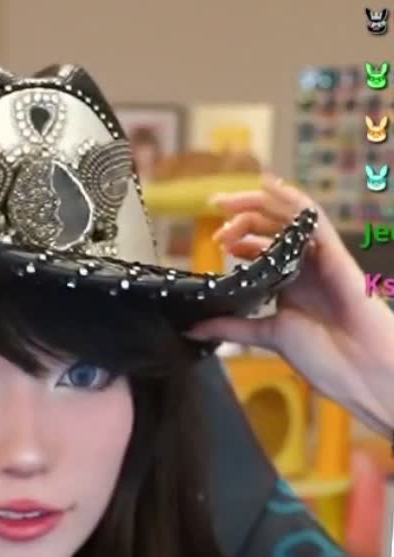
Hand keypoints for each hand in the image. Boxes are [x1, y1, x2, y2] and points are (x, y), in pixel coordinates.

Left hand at [187, 173, 393, 435]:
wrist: (361, 369)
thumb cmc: (326, 356)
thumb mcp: (268, 335)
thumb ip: (232, 327)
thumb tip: (194, 329)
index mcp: (289, 282)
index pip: (261, 247)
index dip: (238, 237)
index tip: (216, 238)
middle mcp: (304, 264)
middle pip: (271, 226)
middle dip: (242, 213)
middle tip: (214, 208)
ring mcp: (319, 257)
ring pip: (288, 216)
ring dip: (258, 203)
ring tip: (229, 201)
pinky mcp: (334, 253)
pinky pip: (313, 219)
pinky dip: (291, 201)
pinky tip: (270, 187)